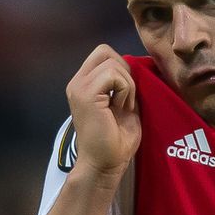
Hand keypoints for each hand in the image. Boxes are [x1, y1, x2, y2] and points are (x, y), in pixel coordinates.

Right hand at [65, 44, 140, 179]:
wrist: (106, 163)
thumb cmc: (117, 140)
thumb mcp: (125, 103)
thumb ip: (125, 83)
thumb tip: (137, 65)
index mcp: (84, 83)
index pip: (103, 53)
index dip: (121, 66)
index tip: (127, 92)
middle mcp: (77, 82)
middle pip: (105, 51)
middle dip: (124, 70)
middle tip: (126, 97)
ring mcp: (79, 87)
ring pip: (113, 63)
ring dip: (127, 84)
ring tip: (123, 106)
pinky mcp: (86, 94)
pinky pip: (114, 75)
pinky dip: (126, 90)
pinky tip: (121, 108)